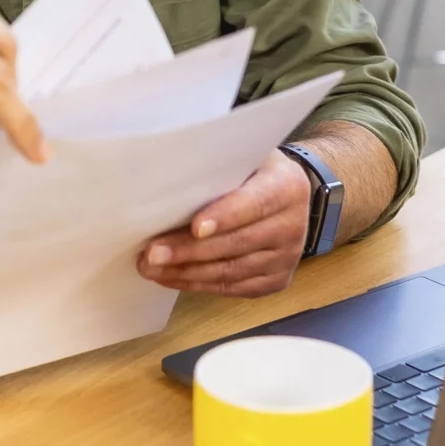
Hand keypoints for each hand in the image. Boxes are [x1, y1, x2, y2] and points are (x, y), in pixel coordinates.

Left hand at [136, 148, 310, 296]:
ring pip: (232, 271)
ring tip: (152, 268)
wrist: (292, 196)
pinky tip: (173, 277)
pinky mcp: (277, 280)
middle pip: (237, 243)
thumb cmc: (255, 172)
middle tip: (153, 254)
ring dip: (187, 272)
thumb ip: (219, 168)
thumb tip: (167, 178)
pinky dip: (199, 285)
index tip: (194, 228)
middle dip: (190, 251)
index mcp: (286, 187)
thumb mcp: (245, 157)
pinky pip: (234, 288)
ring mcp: (287, 257)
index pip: (254, 204)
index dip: (224, 217)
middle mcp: (292, 225)